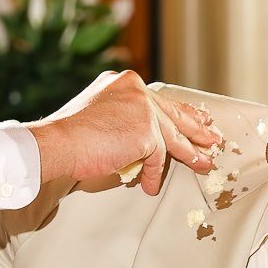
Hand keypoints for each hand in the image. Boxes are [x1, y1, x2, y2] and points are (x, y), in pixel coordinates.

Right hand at [28, 70, 221, 194]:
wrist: (56, 143)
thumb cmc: (68, 135)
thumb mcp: (97, 114)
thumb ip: (121, 118)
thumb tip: (138, 140)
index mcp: (124, 82)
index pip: (158, 99)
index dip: (179, 112)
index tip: (195, 118)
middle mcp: (136, 89)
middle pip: (172, 113)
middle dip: (195, 129)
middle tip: (211, 138)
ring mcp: (143, 110)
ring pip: (171, 136)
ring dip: (188, 154)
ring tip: (201, 164)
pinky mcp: (146, 133)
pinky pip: (158, 157)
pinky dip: (155, 173)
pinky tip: (152, 184)